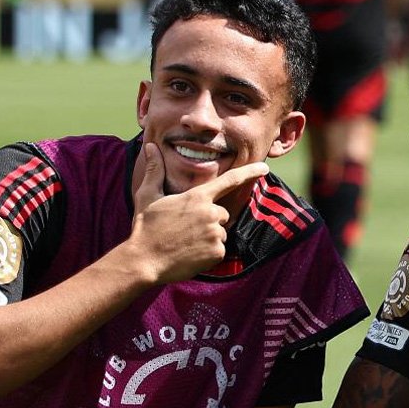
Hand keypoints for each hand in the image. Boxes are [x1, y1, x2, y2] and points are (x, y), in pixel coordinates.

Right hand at [129, 143, 268, 284]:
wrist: (144, 260)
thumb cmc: (145, 227)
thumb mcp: (147, 195)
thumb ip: (155, 170)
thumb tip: (150, 147)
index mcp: (197, 197)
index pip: (229, 181)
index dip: (249, 172)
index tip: (265, 167)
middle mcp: (210, 213)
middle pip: (221, 214)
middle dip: (208, 221)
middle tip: (185, 230)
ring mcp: (215, 234)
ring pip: (220, 233)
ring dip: (208, 238)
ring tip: (185, 242)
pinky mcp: (217, 252)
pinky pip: (219, 250)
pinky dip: (208, 254)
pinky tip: (190, 254)